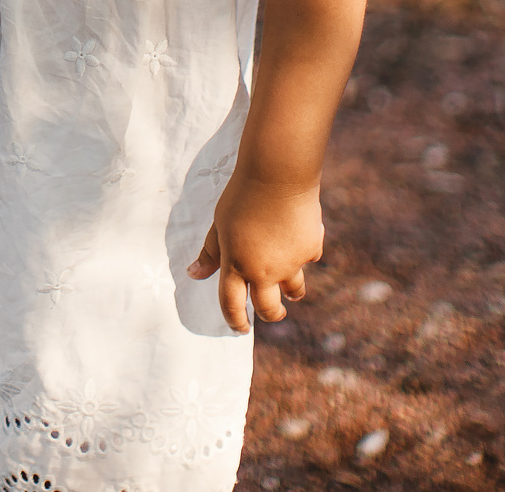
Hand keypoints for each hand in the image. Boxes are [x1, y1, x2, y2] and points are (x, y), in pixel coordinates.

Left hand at [188, 174, 322, 332]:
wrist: (278, 176)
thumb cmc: (242, 196)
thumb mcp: (219, 224)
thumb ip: (211, 253)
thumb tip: (194, 274)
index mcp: (236, 264)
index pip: (231, 304)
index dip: (234, 320)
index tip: (238, 328)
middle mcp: (264, 271)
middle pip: (268, 309)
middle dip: (269, 314)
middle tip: (271, 312)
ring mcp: (290, 264)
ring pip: (294, 292)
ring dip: (291, 293)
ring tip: (289, 290)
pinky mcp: (310, 250)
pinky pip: (308, 260)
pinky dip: (302, 255)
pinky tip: (298, 240)